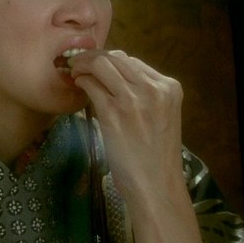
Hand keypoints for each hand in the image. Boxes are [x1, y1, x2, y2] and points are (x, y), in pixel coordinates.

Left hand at [68, 49, 183, 202]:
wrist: (156, 185)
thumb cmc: (154, 155)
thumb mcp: (159, 115)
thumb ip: (143, 94)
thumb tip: (112, 76)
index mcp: (169, 87)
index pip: (132, 60)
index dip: (109, 60)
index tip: (94, 65)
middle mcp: (154, 89)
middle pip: (116, 57)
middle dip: (92, 57)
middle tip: (77, 64)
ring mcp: (134, 99)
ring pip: (102, 64)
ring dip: (83, 65)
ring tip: (74, 72)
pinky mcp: (113, 112)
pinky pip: (91, 83)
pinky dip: (81, 80)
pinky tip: (77, 85)